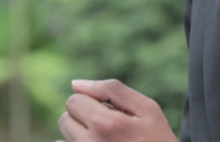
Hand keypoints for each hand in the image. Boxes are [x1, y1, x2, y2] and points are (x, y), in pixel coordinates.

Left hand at [57, 79, 177, 141]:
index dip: (92, 101)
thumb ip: (111, 90)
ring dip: (79, 134)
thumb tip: (75, 84)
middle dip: (83, 117)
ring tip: (105, 139)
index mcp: (105, 124)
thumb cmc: (157, 138)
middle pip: (65, 118)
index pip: (74, 100)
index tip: (111, 110)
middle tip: (108, 126)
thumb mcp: (147, 108)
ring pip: (62, 137)